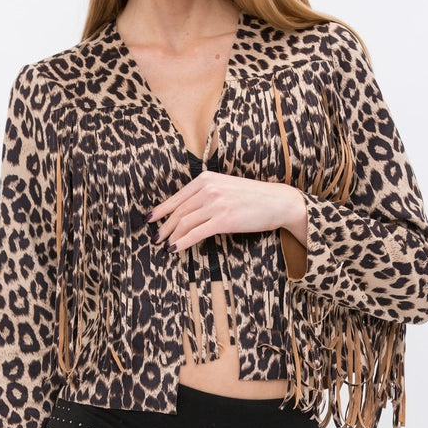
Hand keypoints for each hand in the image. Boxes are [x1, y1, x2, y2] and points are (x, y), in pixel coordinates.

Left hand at [147, 171, 306, 251]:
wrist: (278, 202)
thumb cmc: (252, 197)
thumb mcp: (225, 187)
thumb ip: (206, 194)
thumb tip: (186, 210)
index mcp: (206, 178)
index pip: (177, 197)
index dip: (161, 210)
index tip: (150, 219)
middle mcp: (209, 188)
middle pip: (178, 211)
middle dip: (164, 226)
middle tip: (155, 238)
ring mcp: (216, 203)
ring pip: (184, 222)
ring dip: (171, 236)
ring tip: (165, 245)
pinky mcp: (224, 219)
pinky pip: (196, 233)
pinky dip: (183, 242)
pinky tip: (176, 248)